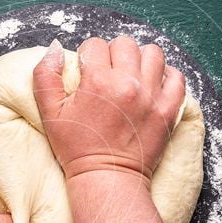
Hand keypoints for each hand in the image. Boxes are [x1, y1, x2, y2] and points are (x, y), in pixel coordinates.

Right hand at [32, 36, 185, 184]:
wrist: (107, 178)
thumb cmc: (76, 149)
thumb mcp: (49, 114)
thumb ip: (45, 76)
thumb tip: (55, 48)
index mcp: (98, 82)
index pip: (95, 45)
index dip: (87, 56)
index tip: (87, 72)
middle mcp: (128, 84)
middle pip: (125, 44)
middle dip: (114, 53)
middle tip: (108, 73)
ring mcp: (152, 96)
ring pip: (153, 53)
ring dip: (140, 60)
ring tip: (132, 76)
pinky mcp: (168, 109)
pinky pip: (177, 77)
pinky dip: (166, 76)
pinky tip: (153, 85)